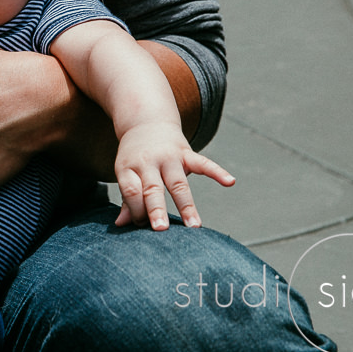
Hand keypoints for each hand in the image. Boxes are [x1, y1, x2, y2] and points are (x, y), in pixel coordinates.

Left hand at [112, 122, 234, 230]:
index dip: (136, 210)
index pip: (131, 191)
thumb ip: (127, 199)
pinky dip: (217, 172)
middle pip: (152, 188)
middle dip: (156, 209)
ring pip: (178, 183)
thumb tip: (121, 225)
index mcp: (129, 167)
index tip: (143, 225)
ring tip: (194, 226)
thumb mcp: (125, 172)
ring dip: (186, 205)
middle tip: (160, 229)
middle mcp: (148, 161)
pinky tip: (230, 182)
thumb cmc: (134, 156)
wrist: (146, 122)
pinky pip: (203, 163)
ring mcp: (168, 156)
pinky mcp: (186, 152)